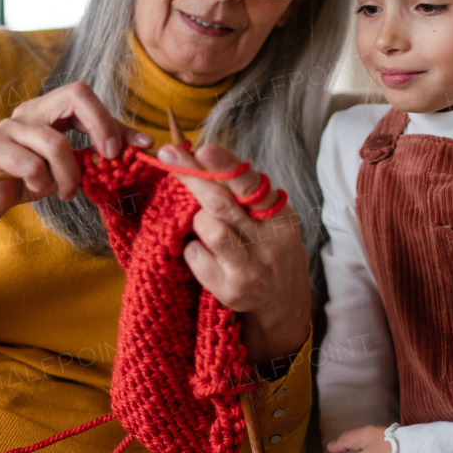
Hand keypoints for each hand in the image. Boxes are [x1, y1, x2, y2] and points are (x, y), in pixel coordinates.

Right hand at [0, 80, 152, 217]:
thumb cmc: (32, 178)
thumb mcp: (71, 164)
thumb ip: (98, 152)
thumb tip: (143, 145)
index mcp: (50, 109)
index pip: (86, 96)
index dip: (113, 119)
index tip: (138, 146)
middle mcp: (31, 110)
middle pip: (75, 95)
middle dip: (102, 127)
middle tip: (110, 159)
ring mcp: (9, 126)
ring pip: (56, 143)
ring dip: (69, 175)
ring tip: (68, 192)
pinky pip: (31, 165)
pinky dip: (42, 183)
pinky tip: (38, 189)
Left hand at [155, 142, 310, 367]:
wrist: (283, 302)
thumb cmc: (268, 247)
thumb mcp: (270, 217)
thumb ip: (244, 192)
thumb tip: (200, 156)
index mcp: (280, 216)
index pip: (251, 185)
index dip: (226, 166)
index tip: (202, 150)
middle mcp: (269, 242)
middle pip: (222, 203)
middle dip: (192, 176)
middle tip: (168, 156)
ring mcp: (250, 268)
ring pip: (209, 229)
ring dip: (197, 219)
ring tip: (204, 224)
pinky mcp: (231, 290)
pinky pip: (196, 256)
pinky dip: (193, 248)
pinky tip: (203, 251)